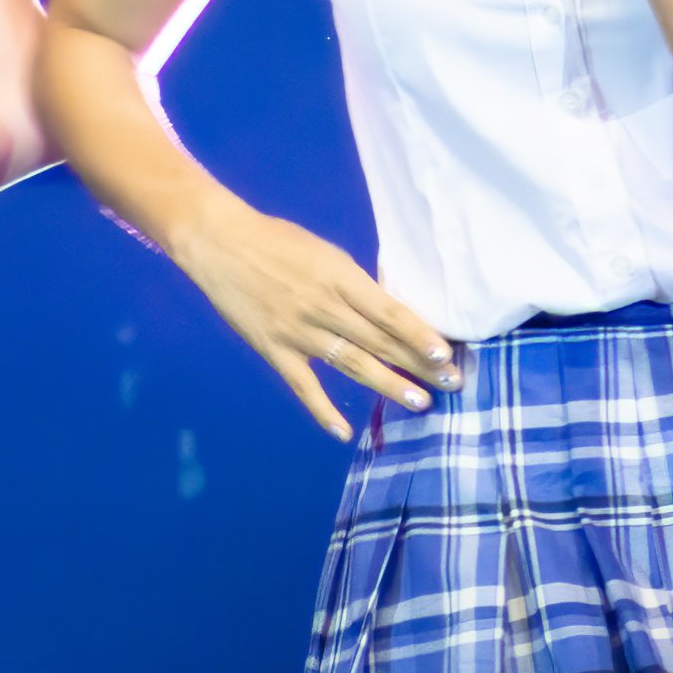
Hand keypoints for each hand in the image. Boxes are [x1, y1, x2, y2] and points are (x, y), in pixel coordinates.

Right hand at [177, 197, 457, 440]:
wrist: (220, 243)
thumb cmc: (278, 241)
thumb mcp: (327, 253)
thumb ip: (355, 284)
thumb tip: (391, 313)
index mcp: (341, 277)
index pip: (390, 312)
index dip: (420, 336)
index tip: (446, 354)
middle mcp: (325, 307)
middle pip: (380, 342)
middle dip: (419, 365)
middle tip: (452, 384)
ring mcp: (298, 332)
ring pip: (352, 365)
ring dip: (388, 386)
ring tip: (420, 403)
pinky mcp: (273, 350)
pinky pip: (303, 386)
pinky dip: (323, 410)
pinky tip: (343, 432)